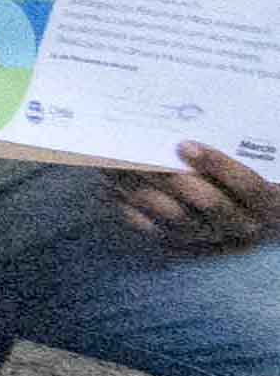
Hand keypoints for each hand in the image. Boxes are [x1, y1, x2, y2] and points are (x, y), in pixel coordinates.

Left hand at [121, 144, 279, 252]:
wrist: (241, 201)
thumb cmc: (246, 165)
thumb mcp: (250, 156)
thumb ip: (236, 145)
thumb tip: (189, 130)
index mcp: (269, 202)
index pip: (250, 187)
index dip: (218, 166)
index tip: (184, 145)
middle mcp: (244, 225)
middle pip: (211, 207)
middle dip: (176, 181)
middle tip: (145, 158)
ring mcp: (215, 237)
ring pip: (179, 221)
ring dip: (147, 193)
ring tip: (119, 166)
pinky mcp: (187, 245)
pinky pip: (157, 231)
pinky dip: (133, 211)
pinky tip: (112, 189)